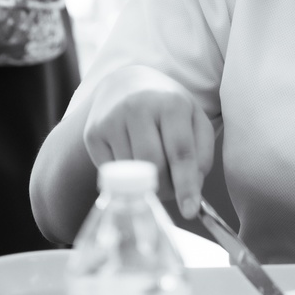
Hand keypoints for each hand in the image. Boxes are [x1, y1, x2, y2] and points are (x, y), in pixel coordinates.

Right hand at [82, 67, 214, 218]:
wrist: (125, 84)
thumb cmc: (167, 107)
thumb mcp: (194, 119)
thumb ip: (202, 152)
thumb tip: (192, 187)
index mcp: (171, 103)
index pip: (180, 152)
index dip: (186, 185)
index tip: (190, 210)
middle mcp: (138, 106)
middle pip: (153, 165)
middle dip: (166, 187)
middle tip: (172, 190)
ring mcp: (111, 119)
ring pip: (132, 172)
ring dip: (146, 185)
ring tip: (154, 175)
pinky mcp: (93, 134)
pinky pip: (112, 172)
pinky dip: (126, 178)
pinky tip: (133, 162)